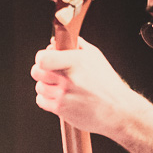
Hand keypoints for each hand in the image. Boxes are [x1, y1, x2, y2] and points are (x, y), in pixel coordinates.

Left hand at [31, 38, 146, 139]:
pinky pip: (41, 101)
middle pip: (36, 72)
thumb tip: (56, 41)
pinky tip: (58, 97)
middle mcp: (68, 78)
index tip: (46, 59)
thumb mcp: (96, 57)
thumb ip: (76, 46)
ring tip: (59, 87)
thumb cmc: (107, 84)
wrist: (117, 110)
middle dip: (41, 71)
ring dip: (46, 86)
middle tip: (50, 73)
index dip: (41, 58)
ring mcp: (63, 94)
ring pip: (39, 86)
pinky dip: (46, 99)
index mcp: (76, 61)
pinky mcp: (60, 109)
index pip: (43, 58)